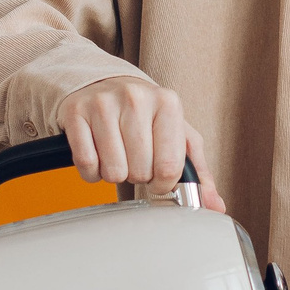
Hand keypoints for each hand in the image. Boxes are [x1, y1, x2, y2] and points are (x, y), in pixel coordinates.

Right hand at [54, 77, 225, 211]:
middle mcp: (136, 98)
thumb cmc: (146, 116)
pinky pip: (86, 164)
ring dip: (115, 174)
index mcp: (167, 103)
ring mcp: (103, 104)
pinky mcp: (75, 113)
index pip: (170, 166)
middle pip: (141, 171)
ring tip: (118, 155)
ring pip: (113, 171)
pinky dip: (92, 172)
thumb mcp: (177, 136)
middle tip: (135, 159)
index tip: (159, 177)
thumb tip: (215, 205)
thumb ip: (197, 171)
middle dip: (138, 175)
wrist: (105, 85)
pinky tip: (99, 156)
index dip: (164, 183)